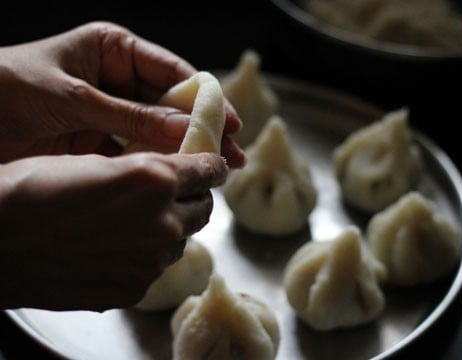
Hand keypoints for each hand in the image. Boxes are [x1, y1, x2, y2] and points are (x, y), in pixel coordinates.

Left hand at [0, 21, 244, 167]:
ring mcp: (108, 114)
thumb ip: (129, 116)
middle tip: (231, 155)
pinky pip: (133, 154)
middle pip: (170, 105)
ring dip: (182, 153)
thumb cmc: (3, 87)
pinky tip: (174, 181)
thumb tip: (184, 130)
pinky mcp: (96, 144)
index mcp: (113, 50)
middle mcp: (116, 80)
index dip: (203, 98)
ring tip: (212, 173)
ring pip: (156, 133)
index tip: (230, 121)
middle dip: (200, 130)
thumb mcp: (72, 98)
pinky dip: (153, 167)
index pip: (171, 72)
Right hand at [0, 152, 226, 310]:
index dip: (210, 166)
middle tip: (174, 192)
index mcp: (156, 181)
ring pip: (180, 241)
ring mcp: (149, 263)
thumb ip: (145, 168)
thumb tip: (174, 172)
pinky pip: (153, 269)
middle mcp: (162, 224)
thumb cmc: (32, 189)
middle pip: (204, 210)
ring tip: (134, 222)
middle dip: (193, 198)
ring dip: (169, 229)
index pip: (210, 171)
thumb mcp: (95, 160)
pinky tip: (114, 248)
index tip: (210, 167)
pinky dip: (144, 257)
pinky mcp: (132, 290)